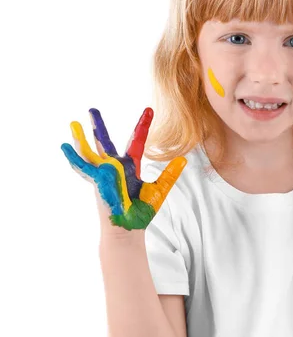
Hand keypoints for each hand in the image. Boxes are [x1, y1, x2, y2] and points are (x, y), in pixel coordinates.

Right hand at [60, 107, 186, 231]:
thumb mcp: (159, 189)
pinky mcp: (98, 179)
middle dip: (99, 126)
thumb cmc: (141, 212)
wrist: (130, 228)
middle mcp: (115, 167)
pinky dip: (73, 156)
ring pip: (91, 150)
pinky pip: (83, 166)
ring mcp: (104, 172)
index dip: (143, 125)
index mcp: (131, 166)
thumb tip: (184, 159)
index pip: (137, 141)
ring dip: (82, 137)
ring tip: (73, 122)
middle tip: (92, 109)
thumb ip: (169, 173)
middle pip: (105, 141)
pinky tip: (64, 146)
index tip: (149, 110)